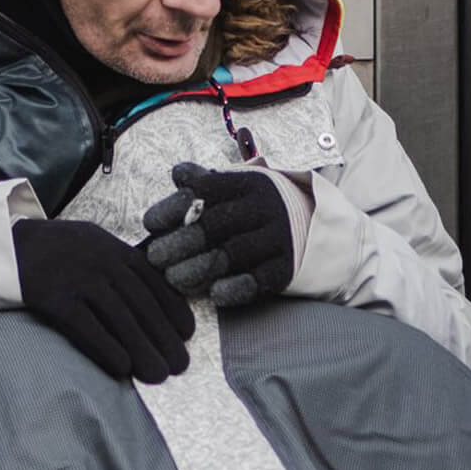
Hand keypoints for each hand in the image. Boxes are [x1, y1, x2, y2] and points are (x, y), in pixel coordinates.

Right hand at [12, 218, 194, 382]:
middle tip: (180, 365)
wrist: (5, 245)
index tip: (187, 334)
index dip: (174, 309)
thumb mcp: (93, 245)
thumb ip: (122, 265)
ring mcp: (77, 277)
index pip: (154, 281)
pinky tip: (123, 367)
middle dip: (164, 337)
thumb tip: (156, 299)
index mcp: (114, 248)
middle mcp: (101, 261)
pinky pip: (86, 326)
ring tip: (158, 375)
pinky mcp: (54, 296)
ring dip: (143, 349)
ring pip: (119, 318)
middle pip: (141, 304)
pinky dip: (107, 347)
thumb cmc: (55, 252)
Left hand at [142, 163, 298, 307]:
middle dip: (181, 242)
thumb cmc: (264, 208)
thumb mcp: (241, 187)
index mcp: (250, 182)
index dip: (175, 207)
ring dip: (199, 269)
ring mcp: (281, 237)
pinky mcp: (289, 267)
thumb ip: (208, 183)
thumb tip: (178, 174)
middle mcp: (267, 207)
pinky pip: (259, 280)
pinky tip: (214, 295)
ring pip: (234, 254)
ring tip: (174, 279)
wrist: (319, 227)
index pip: (206, 190)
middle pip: (216, 224)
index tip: (150, 224)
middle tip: (156, 257)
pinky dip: (235, 288)